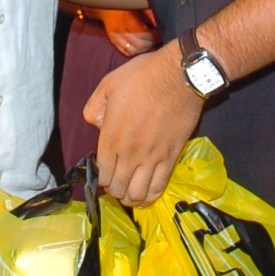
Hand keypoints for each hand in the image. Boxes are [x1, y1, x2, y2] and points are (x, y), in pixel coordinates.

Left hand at [84, 39, 198, 205]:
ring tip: (129, 192)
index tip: (103, 173)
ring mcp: (152, 158)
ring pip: (138, 193)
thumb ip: (94, 108)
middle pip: (118, 188)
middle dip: (114, 190)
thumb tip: (96, 127)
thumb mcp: (107, 85)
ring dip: (131, 197)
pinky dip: (150, 196)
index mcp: (112, 138)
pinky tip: (146, 194)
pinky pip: (159, 187)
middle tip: (115, 183)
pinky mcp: (171, 158)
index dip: (100, 179)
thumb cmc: (142, 78)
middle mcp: (131, 154)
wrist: (180, 78)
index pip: (103, 173)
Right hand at [100, 7, 158, 56]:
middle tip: (157, 40)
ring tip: (151, 45)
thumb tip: (158, 24)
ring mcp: (115, 37)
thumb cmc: (125, 5)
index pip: (143, 34)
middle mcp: (120, 30)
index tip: (160, 34)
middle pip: (139, 44)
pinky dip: (135, 52)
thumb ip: (147, 15)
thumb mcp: (136, 6)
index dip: (154, 36)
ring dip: (144, 50)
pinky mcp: (113, 41)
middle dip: (151, 44)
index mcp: (127, 19)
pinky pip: (125, 52)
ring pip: (132, 50)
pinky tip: (141, 49)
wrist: (107, 6)